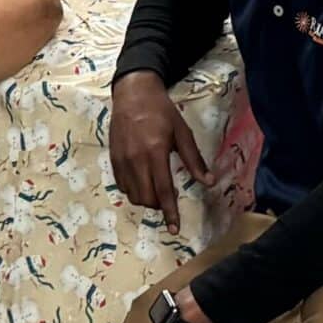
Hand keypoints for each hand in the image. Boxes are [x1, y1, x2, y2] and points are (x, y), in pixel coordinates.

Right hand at [108, 70, 207, 221]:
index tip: (175, 229)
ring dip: (146, 199)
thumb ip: (194, 159)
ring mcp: (122, 160)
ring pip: (132, 195)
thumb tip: (209, 182)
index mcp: (156, 152)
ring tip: (155, 189)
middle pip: (146, 198)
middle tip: (168, 199)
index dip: (170, 212)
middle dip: (158, 205)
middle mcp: (136, 159)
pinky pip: (122, 185)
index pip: (164, 191)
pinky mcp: (113, 158)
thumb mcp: (182, 132)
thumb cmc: (161, 111)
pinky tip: (142, 181)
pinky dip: (133, 190)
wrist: (133, 93)